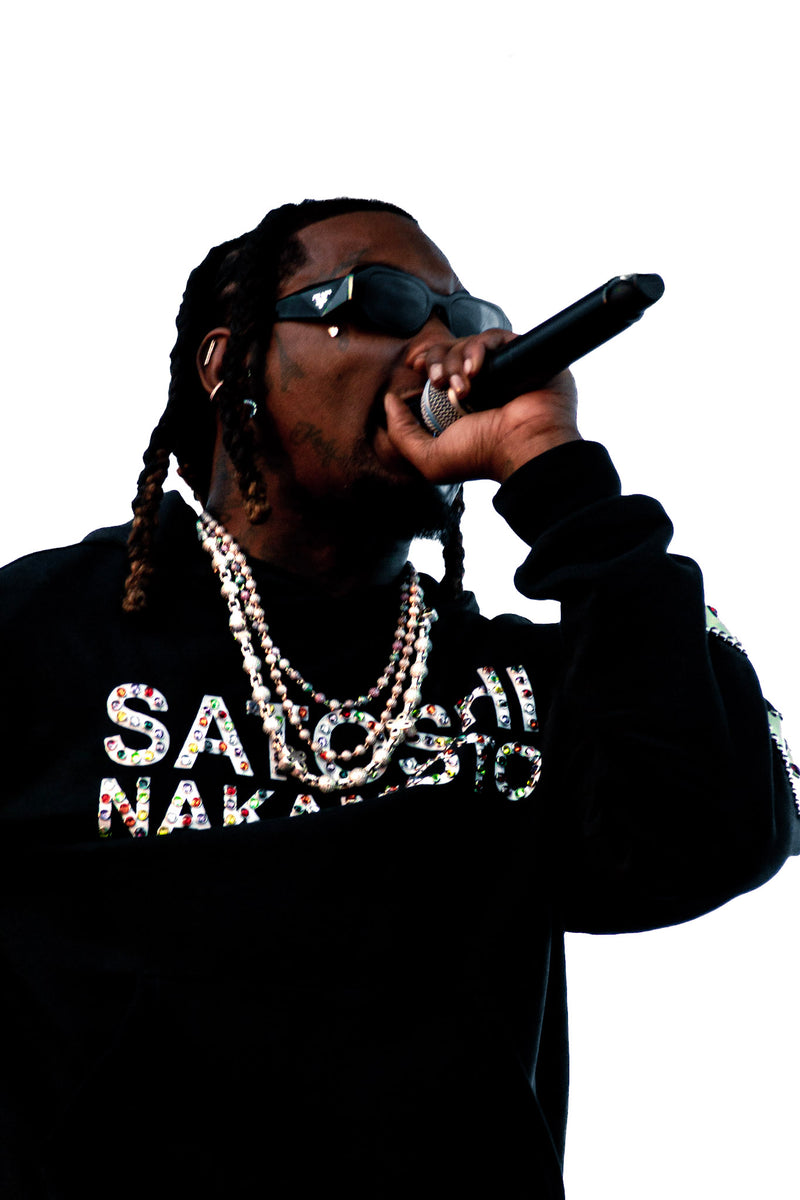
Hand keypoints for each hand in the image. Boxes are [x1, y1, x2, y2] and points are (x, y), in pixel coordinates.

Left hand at [384, 329, 580, 484]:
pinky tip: (477, 370)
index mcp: (462, 402)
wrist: (523, 446)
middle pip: (450, 351)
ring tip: (463, 387)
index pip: (439, 367)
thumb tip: (389, 401)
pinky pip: (494, 337)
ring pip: (468, 343)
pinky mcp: (521, 354)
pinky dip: (479, 348)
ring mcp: (502, 368)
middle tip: (439, 381)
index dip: (425, 361)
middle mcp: (483, 383)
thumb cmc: (480, 455)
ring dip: (457, 361)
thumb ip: (401, 432)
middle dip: (438, 361)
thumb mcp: (427, 456)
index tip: (413, 364)